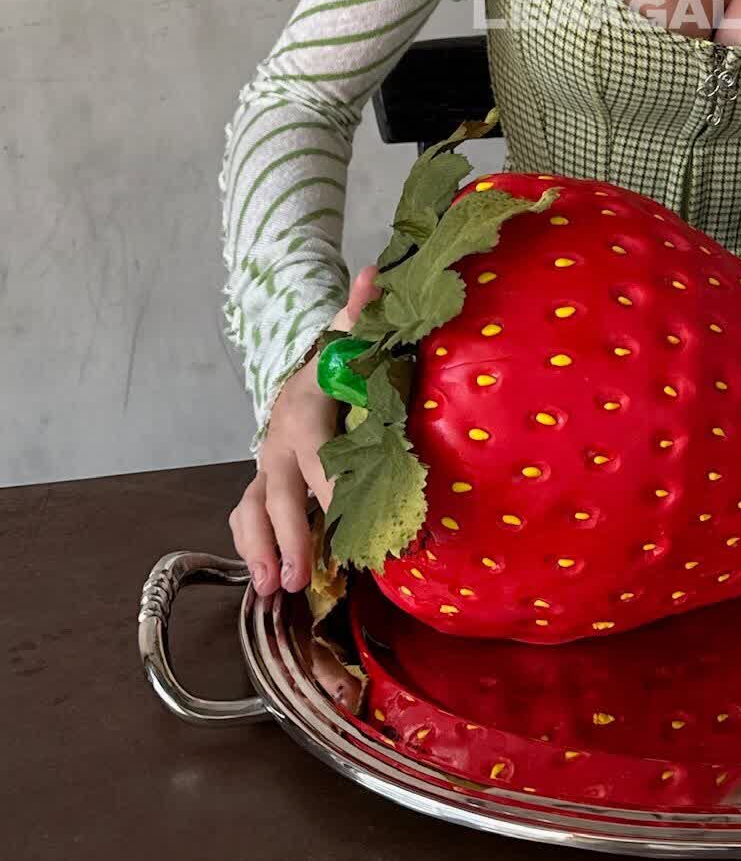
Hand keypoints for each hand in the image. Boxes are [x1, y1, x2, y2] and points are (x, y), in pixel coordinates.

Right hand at [227, 264, 378, 599]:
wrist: (301, 375)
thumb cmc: (335, 363)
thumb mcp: (347, 337)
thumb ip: (360, 313)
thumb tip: (373, 273)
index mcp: (304, 410)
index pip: (316, 451)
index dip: (329, 484)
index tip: (346, 516)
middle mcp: (277, 443)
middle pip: (277, 492)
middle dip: (287, 534)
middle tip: (297, 575)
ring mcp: (265, 467)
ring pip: (252, 511)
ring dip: (261, 550)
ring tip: (276, 587)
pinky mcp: (261, 485)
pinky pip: (247, 519)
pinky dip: (252, 548)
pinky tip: (266, 579)